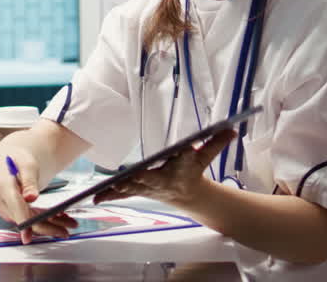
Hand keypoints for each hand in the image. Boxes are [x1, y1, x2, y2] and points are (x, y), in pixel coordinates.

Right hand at [0, 152, 76, 244]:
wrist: (12, 158)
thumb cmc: (19, 159)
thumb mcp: (27, 166)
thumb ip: (29, 182)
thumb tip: (30, 198)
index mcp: (4, 189)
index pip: (16, 210)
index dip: (25, 224)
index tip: (29, 237)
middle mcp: (3, 202)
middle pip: (26, 220)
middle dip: (48, 226)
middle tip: (69, 227)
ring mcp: (9, 208)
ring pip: (31, 222)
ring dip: (52, 224)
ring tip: (71, 223)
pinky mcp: (15, 211)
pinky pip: (32, 219)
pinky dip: (47, 219)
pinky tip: (61, 218)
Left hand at [93, 129, 235, 206]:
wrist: (186, 193)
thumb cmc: (192, 169)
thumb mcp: (205, 156)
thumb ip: (215, 142)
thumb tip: (231, 129)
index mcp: (177, 170)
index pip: (176, 163)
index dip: (173, 160)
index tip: (170, 157)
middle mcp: (161, 180)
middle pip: (148, 179)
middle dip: (139, 178)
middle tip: (131, 176)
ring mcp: (147, 187)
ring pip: (131, 188)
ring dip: (119, 189)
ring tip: (104, 190)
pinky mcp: (137, 190)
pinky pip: (122, 193)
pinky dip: (110, 195)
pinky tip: (95, 198)